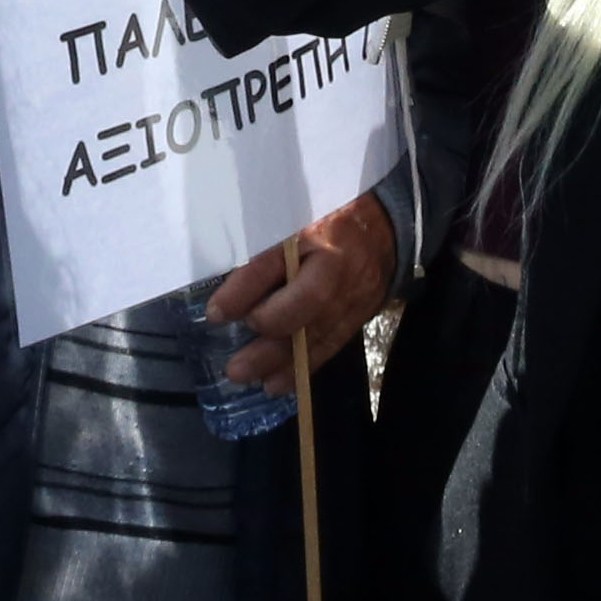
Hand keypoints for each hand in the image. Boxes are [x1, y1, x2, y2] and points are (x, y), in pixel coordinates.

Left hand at [208, 190, 397, 387]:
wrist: (383, 227)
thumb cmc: (324, 219)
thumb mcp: (292, 217)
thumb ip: (264, 245)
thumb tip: (225, 287)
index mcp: (313, 228)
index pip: (275, 259)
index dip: (245, 289)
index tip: (216, 313)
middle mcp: (338, 261)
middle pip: (307, 300)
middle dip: (268, 331)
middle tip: (234, 360)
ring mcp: (354, 291)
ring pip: (320, 330)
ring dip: (282, 360)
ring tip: (247, 376)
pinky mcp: (361, 313)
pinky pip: (332, 344)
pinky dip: (303, 367)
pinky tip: (277, 383)